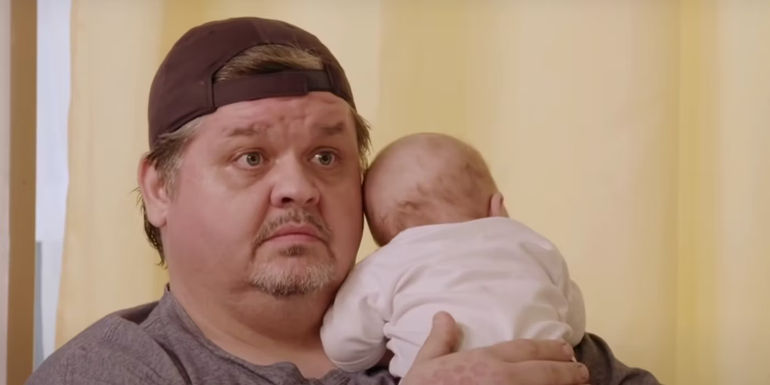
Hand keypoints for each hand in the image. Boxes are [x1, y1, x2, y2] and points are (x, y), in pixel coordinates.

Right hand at [400, 312, 589, 384]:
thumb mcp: (425, 365)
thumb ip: (440, 341)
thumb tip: (444, 316)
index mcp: (485, 362)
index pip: (526, 350)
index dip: (550, 349)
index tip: (565, 349)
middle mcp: (504, 379)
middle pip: (546, 371)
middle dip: (568, 371)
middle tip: (581, 370)